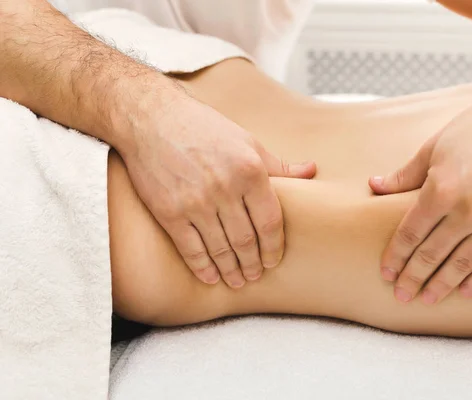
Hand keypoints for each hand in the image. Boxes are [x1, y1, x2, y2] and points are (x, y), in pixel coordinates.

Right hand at [120, 89, 315, 288]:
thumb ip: (278, 164)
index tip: (274, 260)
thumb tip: (311, 170)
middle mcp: (225, 189)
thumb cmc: (203, 128)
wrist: (152, 120)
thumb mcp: (247, 141)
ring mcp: (196, 203)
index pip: (270, 221)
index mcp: (249, 171)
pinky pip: (191, 249)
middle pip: (246, 240)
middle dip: (254, 263)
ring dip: (231, 270)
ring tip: (238, 280)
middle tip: (256, 275)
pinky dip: (202, 267)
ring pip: (221, 249)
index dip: (274, 247)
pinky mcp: (170, 213)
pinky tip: (210, 277)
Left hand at [369, 88, 471, 303]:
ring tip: (427, 299)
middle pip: (432, 255)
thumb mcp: (433, 147)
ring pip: (463, 264)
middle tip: (401, 295)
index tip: (386, 274)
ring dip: (442, 285)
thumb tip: (374, 187)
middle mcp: (468, 210)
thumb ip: (404, 175)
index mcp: (440, 190)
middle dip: (413, 278)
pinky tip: (465, 291)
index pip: (410, 235)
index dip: (396, 258)